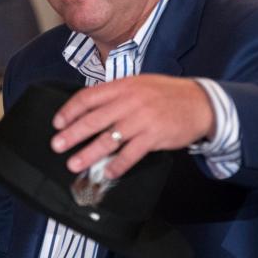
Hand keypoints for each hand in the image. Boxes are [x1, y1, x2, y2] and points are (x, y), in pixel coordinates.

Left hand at [50, 74, 214, 178]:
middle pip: (93, 120)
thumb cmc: (166, 94)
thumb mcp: (138, 85)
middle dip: (72, 134)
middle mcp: (130, 102)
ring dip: (89, 154)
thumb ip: (115, 95)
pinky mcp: (154, 136)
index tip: (57, 123)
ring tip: (74, 163)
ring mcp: (142, 120)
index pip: (88, 97)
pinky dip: (117, 165)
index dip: (69, 111)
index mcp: (122, 86)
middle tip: (57, 146)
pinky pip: (131, 154)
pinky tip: (107, 173)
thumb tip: (89, 108)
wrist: (200, 102)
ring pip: (109, 139)